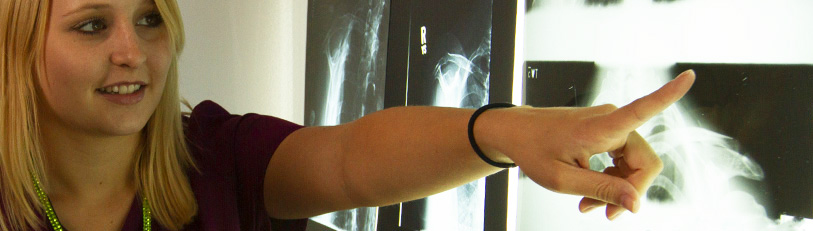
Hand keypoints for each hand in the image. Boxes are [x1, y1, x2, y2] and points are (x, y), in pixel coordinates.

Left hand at [481, 70, 695, 219]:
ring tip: (589, 205)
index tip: (690, 75)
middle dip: (628, 191)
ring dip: (617, 189)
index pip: (643, 108)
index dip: (669, 94)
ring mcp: (611, 126)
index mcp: (602, 126)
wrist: (515, 134)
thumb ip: (602, 189)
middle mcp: (612, 120)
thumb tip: (637, 204)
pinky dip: (611, 180)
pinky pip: (623, 161)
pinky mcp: (607, 133)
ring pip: (635, 166)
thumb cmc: (533, 150)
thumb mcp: (563, 179)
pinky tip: (591, 195)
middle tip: (603, 213)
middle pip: (645, 163)